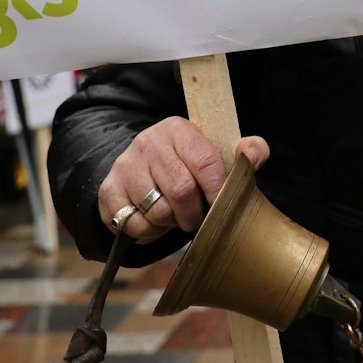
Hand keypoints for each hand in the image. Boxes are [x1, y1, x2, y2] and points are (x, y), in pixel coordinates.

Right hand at [97, 118, 270, 241]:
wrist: (142, 167)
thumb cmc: (189, 164)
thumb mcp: (218, 151)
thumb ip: (247, 151)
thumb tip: (253, 154)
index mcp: (178, 130)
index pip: (206, 163)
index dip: (218, 191)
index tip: (222, 206)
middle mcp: (148, 143)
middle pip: (182, 192)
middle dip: (195, 214)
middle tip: (197, 217)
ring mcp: (125, 166)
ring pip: (158, 212)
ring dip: (172, 223)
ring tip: (175, 215)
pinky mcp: (109, 191)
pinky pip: (135, 225)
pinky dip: (150, 232)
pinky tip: (154, 219)